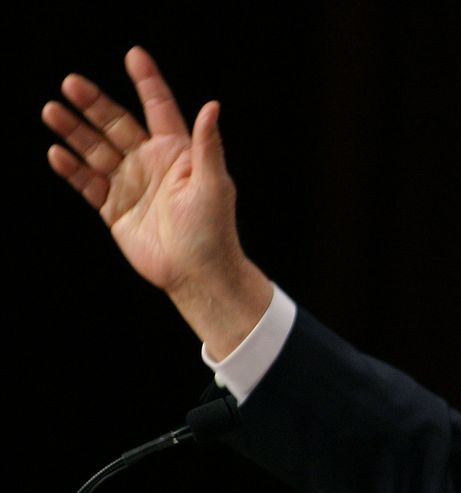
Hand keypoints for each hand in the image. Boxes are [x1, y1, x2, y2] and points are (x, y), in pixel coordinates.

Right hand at [43, 46, 270, 358]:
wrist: (199, 273)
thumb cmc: (214, 230)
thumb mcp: (214, 184)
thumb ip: (207, 145)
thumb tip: (212, 106)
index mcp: (177, 153)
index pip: (159, 109)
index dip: (147, 82)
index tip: (133, 55)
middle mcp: (150, 163)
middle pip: (117, 125)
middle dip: (94, 104)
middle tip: (71, 83)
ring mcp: (130, 184)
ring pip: (96, 150)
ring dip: (74, 131)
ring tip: (52, 111)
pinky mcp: (114, 208)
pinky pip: (88, 183)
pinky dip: (72, 169)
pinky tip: (57, 153)